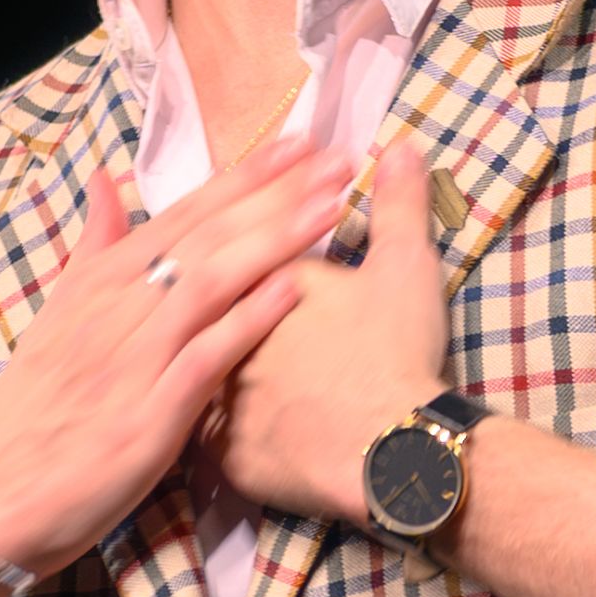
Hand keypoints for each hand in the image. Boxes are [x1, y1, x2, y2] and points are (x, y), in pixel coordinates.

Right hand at [0, 133, 357, 576]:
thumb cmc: (30, 415)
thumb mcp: (54, 319)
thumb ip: (91, 250)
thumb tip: (107, 180)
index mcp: (97, 283)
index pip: (181, 214)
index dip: (242, 175)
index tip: (296, 140)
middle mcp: (116, 309)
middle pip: (206, 236)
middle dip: (274, 192)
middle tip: (336, 156)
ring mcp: (132, 360)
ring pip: (210, 282)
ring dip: (274, 239)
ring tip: (329, 205)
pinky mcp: (146, 416)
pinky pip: (205, 356)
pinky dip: (248, 320)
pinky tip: (293, 290)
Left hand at [207, 137, 450, 527]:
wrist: (388, 449)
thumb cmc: (395, 353)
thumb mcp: (405, 267)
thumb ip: (398, 205)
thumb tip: (400, 146)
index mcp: (260, 277)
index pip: (239, 245)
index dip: (250, 236)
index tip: (259, 244)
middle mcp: (223, 329)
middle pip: (205, 304)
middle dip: (208, 299)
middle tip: (239, 316)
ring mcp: (216, 392)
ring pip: (189, 368)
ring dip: (194, 361)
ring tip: (218, 364)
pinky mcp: (221, 450)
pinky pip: (202, 434)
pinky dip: (208, 425)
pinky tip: (208, 421)